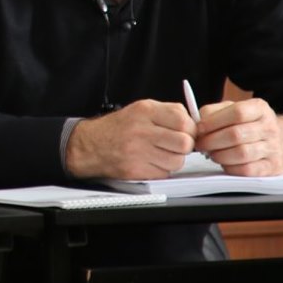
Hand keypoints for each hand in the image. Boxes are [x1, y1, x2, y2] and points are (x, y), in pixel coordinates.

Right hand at [65, 99, 194, 178]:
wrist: (89, 145)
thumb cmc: (117, 128)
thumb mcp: (140, 110)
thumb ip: (167, 113)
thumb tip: (193, 125)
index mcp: (145, 111)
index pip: (183, 120)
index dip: (190, 129)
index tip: (187, 132)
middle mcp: (141, 130)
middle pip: (184, 143)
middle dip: (185, 146)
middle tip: (176, 145)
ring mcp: (138, 151)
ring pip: (177, 161)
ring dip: (173, 159)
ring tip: (160, 153)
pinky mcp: (135, 170)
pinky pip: (164, 173)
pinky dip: (161, 170)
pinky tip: (149, 162)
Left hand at [194, 97, 282, 175]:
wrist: (282, 141)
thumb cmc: (250, 124)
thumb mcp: (235, 109)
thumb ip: (214, 112)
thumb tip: (197, 123)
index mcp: (260, 108)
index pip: (237, 113)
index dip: (214, 122)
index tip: (199, 129)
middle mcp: (270, 127)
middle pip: (236, 135)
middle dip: (212, 141)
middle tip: (200, 145)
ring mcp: (273, 148)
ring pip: (241, 153)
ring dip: (220, 155)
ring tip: (212, 154)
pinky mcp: (272, 167)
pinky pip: (247, 170)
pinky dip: (230, 168)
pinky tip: (225, 163)